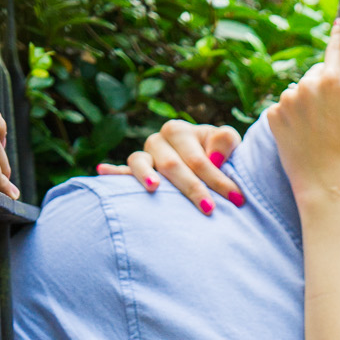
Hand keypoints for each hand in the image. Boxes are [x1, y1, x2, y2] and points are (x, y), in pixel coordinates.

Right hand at [97, 118, 243, 214]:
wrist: (203, 161)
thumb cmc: (218, 155)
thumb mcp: (228, 145)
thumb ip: (226, 141)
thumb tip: (213, 156)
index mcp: (179, 131)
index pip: (199, 159)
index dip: (219, 179)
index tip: (237, 199)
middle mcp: (157, 140)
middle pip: (173, 165)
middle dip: (193, 188)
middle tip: (210, 209)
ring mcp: (144, 157)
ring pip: (141, 164)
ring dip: (146, 176)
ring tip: (154, 188)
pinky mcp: (133, 172)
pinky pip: (121, 172)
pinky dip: (112, 172)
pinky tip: (102, 172)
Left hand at [267, 18, 339, 204]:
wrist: (328, 191)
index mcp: (334, 82)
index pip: (336, 49)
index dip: (339, 36)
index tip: (339, 23)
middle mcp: (305, 85)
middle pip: (319, 74)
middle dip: (328, 86)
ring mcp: (286, 101)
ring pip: (300, 90)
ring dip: (310, 101)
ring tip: (323, 128)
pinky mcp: (273, 118)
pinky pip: (285, 108)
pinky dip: (294, 116)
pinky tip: (307, 135)